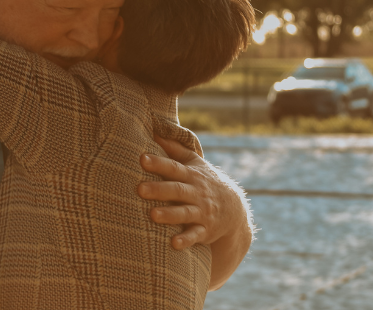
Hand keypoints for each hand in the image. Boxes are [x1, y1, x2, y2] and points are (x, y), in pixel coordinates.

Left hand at [138, 135, 247, 249]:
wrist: (233, 208)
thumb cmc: (204, 181)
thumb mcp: (194, 163)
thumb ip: (174, 148)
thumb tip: (154, 128)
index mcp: (191, 175)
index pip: (174, 167)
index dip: (158, 163)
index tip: (142, 158)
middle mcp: (196, 193)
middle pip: (177, 190)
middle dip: (159, 190)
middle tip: (139, 189)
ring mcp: (202, 212)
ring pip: (185, 213)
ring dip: (169, 215)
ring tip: (152, 215)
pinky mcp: (205, 230)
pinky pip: (196, 236)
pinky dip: (186, 240)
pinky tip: (173, 244)